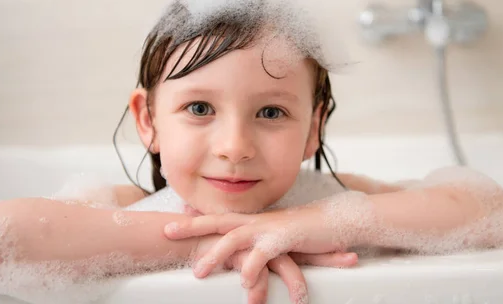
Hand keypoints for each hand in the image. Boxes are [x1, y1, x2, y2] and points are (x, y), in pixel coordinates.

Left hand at [168, 196, 365, 290]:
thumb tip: (240, 258)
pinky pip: (264, 254)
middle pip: (218, 221)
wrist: (335, 222)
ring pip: (235, 239)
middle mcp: (258, 221)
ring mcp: (271, 228)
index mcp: (253, 221)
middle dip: (192, 226)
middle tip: (166, 232)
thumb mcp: (276, 238)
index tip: (171, 221)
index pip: (219, 218)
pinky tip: (244, 283)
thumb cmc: (305, 233)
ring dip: (216, 255)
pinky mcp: (286, 239)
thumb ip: (258, 245)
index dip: (195, 219)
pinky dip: (253, 268)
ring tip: (198, 273)